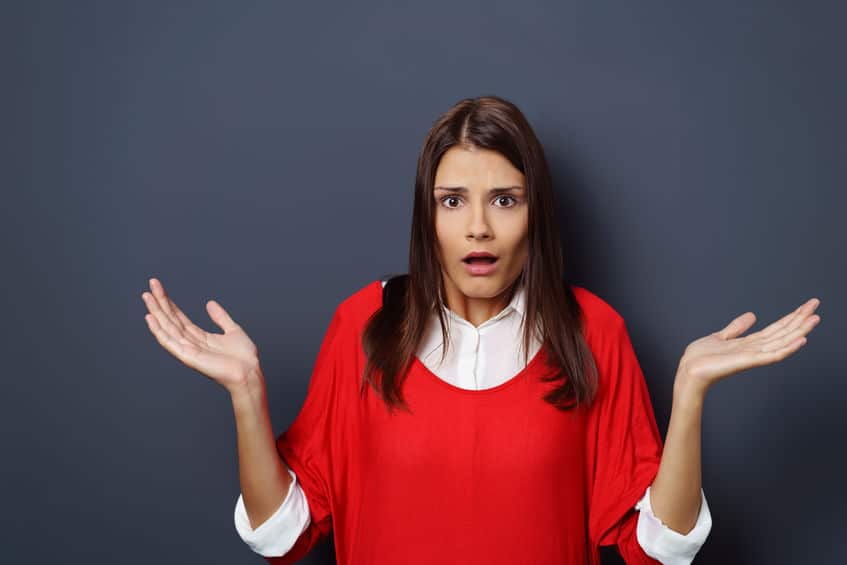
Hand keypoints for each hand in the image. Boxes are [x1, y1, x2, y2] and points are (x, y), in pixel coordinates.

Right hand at [142, 277, 260, 391]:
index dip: (169, 303)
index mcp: (200, 337)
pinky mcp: (188, 357)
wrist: (250, 373)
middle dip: (160, 303)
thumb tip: (210, 303)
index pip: (179, 317)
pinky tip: (150, 318)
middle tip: (150, 285)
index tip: (159, 288)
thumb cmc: (243, 358)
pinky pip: (170, 342)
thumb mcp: (233, 330)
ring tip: (147, 296)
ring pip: (167, 327)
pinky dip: (159, 331)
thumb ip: (220, 317)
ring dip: (156, 312)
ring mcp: (188, 350)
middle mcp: (191, 343)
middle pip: (171, 320)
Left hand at [677, 297, 821, 394]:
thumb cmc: (700, 359)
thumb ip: (737, 328)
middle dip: (800, 318)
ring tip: (814, 319)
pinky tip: (801, 339)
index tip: (806, 305)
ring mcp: (753, 356)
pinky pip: (772, 355)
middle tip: (816, 304)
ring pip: (782, 341)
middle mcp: (755, 349)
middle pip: (783, 332)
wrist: (688, 371)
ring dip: (799, 330)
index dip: (791, 316)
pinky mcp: (748, 362)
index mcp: (749, 343)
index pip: (776, 328)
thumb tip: (753, 315)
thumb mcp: (720, 337)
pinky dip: (788, 348)